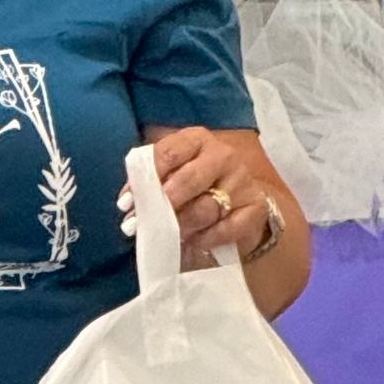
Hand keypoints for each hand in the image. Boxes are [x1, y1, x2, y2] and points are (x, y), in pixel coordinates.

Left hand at [121, 126, 271, 259]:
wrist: (235, 205)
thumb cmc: (192, 188)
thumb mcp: (169, 177)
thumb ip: (149, 183)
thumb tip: (128, 203)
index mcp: (196, 140)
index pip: (169, 153)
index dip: (145, 179)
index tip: (126, 203)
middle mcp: (222, 155)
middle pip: (189, 179)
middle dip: (164, 204)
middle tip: (144, 222)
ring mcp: (242, 180)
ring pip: (206, 207)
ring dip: (183, 225)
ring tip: (169, 234)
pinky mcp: (256, 207)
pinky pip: (228, 227)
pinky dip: (206, 238)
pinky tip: (193, 242)